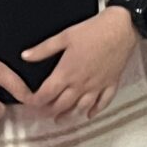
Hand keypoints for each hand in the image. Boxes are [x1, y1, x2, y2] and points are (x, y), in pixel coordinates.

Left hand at [26, 8, 142, 121]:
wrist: (122, 28)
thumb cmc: (93, 30)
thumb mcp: (65, 36)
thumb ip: (43, 49)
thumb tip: (25, 56)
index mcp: (66, 73)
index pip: (45, 95)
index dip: (34, 102)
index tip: (28, 103)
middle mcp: (80, 84)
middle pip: (61, 105)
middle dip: (48, 112)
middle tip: (41, 113)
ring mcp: (97, 86)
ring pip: (80, 108)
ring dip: (69, 115)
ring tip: (60, 119)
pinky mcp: (111, 84)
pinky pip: (103, 103)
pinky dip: (95, 111)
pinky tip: (89, 114)